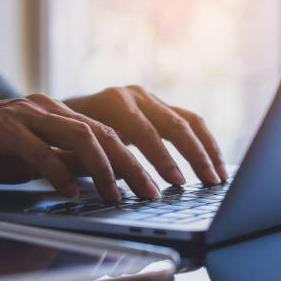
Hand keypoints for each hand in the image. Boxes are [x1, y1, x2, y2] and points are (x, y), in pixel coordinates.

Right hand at [0, 94, 158, 201]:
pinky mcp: (1, 129)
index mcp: (55, 112)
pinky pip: (38, 150)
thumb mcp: (32, 157)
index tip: (150, 185)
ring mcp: (23, 115)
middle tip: (149, 192)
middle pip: (100, 133)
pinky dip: (58, 172)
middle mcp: (44, 108)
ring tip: (116, 194)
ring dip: (102, 168)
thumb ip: (63, 160)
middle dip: (130, 165)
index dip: (131, 159)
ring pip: (77, 136)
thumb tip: (98, 174)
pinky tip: (71, 191)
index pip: (104, 133)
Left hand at [65, 86, 226, 185]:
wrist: (62, 114)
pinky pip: (190, 123)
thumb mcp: (72, 149)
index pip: (144, 132)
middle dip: (194, 156)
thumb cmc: (64, 137)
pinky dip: (204, 144)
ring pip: (189, 121)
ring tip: (219, 178)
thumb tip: (125, 179)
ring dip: (207, 150)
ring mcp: (150, 99)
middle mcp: (134, 96)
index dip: (161, 159)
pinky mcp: (160, 108)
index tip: (175, 184)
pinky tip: (215, 166)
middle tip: (208, 183)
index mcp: (112, 102)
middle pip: (174, 123)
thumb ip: (96, 161)